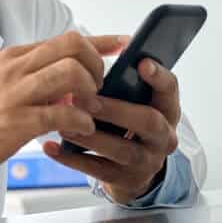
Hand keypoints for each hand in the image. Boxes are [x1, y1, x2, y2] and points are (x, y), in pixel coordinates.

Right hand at [0, 32, 128, 193]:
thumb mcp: (1, 87)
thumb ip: (34, 79)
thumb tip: (70, 83)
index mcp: (14, 57)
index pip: (66, 38)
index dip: (100, 41)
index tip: (123, 44)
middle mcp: (15, 69)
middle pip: (73, 46)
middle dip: (97, 66)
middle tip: (98, 89)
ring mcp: (14, 94)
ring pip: (71, 74)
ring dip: (90, 93)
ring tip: (89, 111)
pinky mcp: (15, 123)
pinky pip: (62, 114)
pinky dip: (80, 122)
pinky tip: (80, 131)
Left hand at [42, 58, 180, 203]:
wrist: (134, 170)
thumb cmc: (128, 124)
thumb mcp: (135, 101)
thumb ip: (127, 79)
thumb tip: (117, 42)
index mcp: (166, 109)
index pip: (170, 89)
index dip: (158, 77)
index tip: (141, 63)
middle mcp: (163, 136)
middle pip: (148, 121)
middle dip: (116, 109)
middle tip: (84, 99)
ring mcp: (146, 161)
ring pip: (122, 149)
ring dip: (90, 135)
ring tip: (63, 123)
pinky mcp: (125, 180)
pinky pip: (98, 170)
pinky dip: (72, 158)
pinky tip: (51, 146)